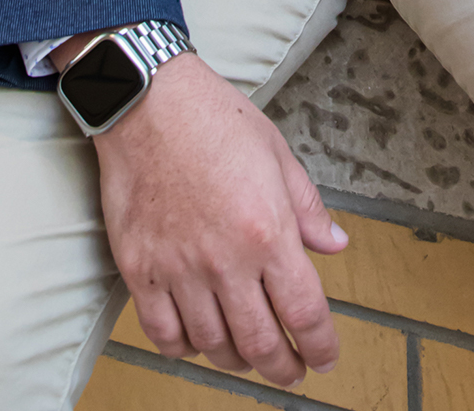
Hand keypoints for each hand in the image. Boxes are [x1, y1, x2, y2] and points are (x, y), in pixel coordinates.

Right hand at [90, 52, 347, 386]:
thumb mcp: (277, 153)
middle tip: (291, 371)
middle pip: (260, 341)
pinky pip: (163, 333)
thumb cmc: (214, 119)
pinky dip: (184, 347)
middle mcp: (224, 259)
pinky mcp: (139, 270)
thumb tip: (334, 245)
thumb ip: (307, 208)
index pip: (303, 311)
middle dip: (282, 366)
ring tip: (248, 353)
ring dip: (236, 358)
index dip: (320, 345)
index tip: (325, 357)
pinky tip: (198, 338)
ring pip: (212, 344)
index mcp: (267, 230)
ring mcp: (178, 269)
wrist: (148, 102)